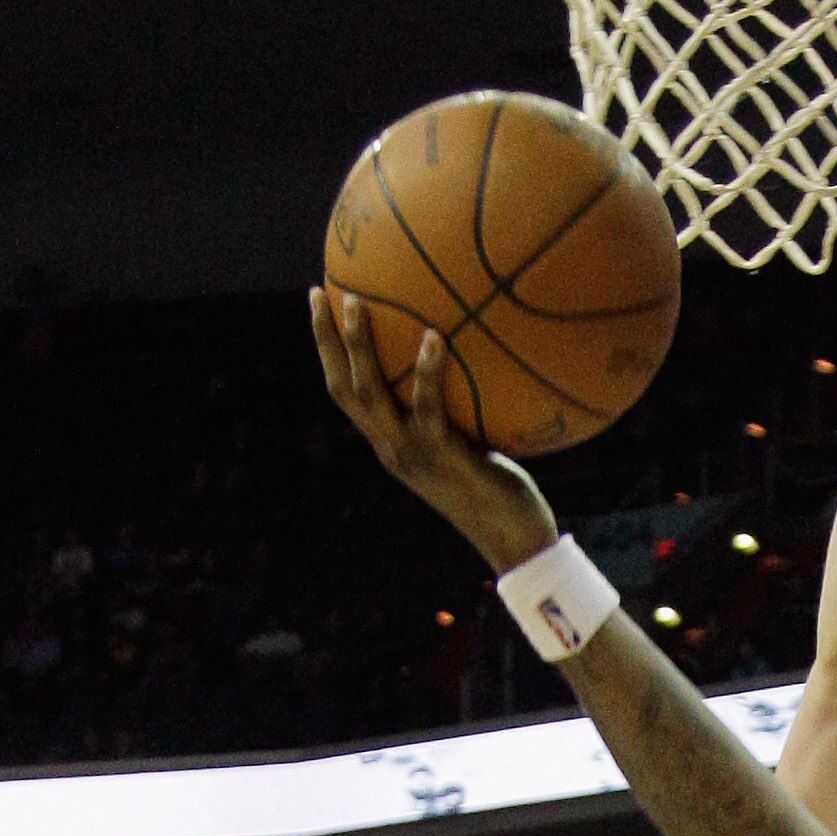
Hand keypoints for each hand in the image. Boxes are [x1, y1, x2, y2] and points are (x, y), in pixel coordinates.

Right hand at [309, 288, 556, 574]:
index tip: (321, 307)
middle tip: (321, 292)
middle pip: (343, 389)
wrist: (515, 543)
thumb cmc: (501, 490)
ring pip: (371, 394)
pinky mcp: (444, 460)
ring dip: (359, 347)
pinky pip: (428, 409)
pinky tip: (434, 336)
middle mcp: (392, 450)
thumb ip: (457, 411)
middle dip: (326, 341)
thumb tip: (472, 359)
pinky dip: (427, 372)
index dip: (328, 353)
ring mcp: (414, 456)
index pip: (346, 395)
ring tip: (358, 301)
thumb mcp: (470, 445)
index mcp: (390, 445)